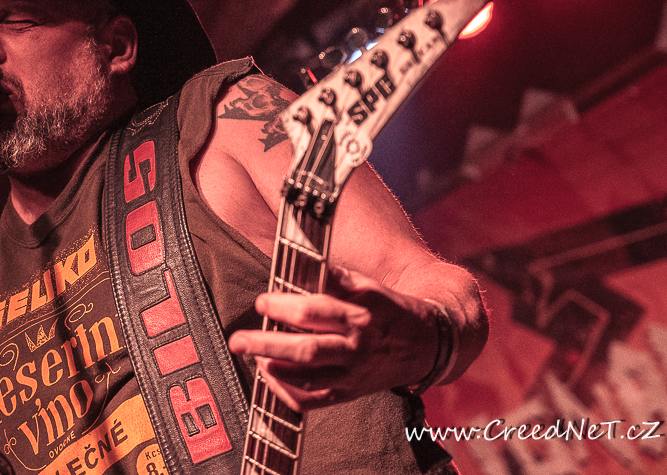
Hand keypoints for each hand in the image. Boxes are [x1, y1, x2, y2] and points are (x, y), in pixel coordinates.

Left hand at [227, 266, 437, 411]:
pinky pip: (312, 401)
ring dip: (274, 368)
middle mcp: (356, 347)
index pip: (317, 310)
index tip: (262, 301)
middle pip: (307, 348)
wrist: (428, 345)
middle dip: (268, 344)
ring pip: (308, 377)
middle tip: (238, 340)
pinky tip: (269, 376)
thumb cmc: (388, 309)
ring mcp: (353, 374)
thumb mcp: (366, 285)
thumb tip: (296, 265)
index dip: (285, 306)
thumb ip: (332, 278)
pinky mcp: (349, 393)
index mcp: (360, 314)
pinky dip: (286, 393)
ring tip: (252, 356)